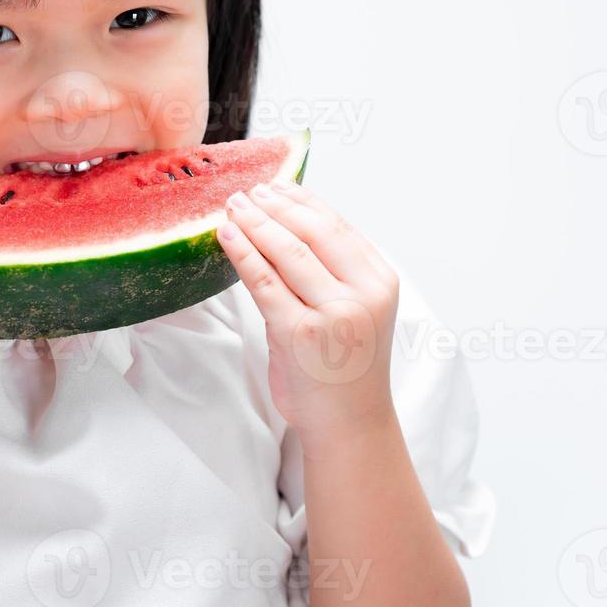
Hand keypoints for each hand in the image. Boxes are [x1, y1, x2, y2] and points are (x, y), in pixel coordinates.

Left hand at [215, 179, 400, 451]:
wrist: (348, 422)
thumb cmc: (343, 363)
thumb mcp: (352, 306)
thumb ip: (330, 269)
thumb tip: (283, 220)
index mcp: (380, 280)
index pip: (335, 226)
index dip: (301, 201)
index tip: (275, 184)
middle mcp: (362, 294)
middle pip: (309, 233)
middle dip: (273, 207)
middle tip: (246, 192)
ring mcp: (332, 314)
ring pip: (285, 252)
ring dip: (253, 223)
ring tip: (233, 206)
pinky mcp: (298, 333)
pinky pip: (263, 282)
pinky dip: (241, 252)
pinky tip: (226, 234)